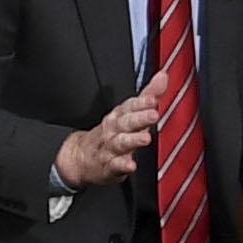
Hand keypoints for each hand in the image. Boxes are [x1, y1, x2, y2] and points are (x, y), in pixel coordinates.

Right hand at [54, 71, 170, 188]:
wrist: (79, 158)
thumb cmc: (110, 134)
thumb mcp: (128, 113)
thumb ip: (148, 95)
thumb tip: (164, 75)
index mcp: (120, 115)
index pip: (130, 105)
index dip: (141, 102)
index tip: (153, 99)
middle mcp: (113, 130)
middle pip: (126, 122)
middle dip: (139, 118)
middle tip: (153, 115)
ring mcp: (110, 148)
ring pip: (121, 143)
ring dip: (132, 140)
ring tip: (145, 138)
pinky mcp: (108, 167)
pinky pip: (115, 166)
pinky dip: (122, 165)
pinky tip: (130, 165)